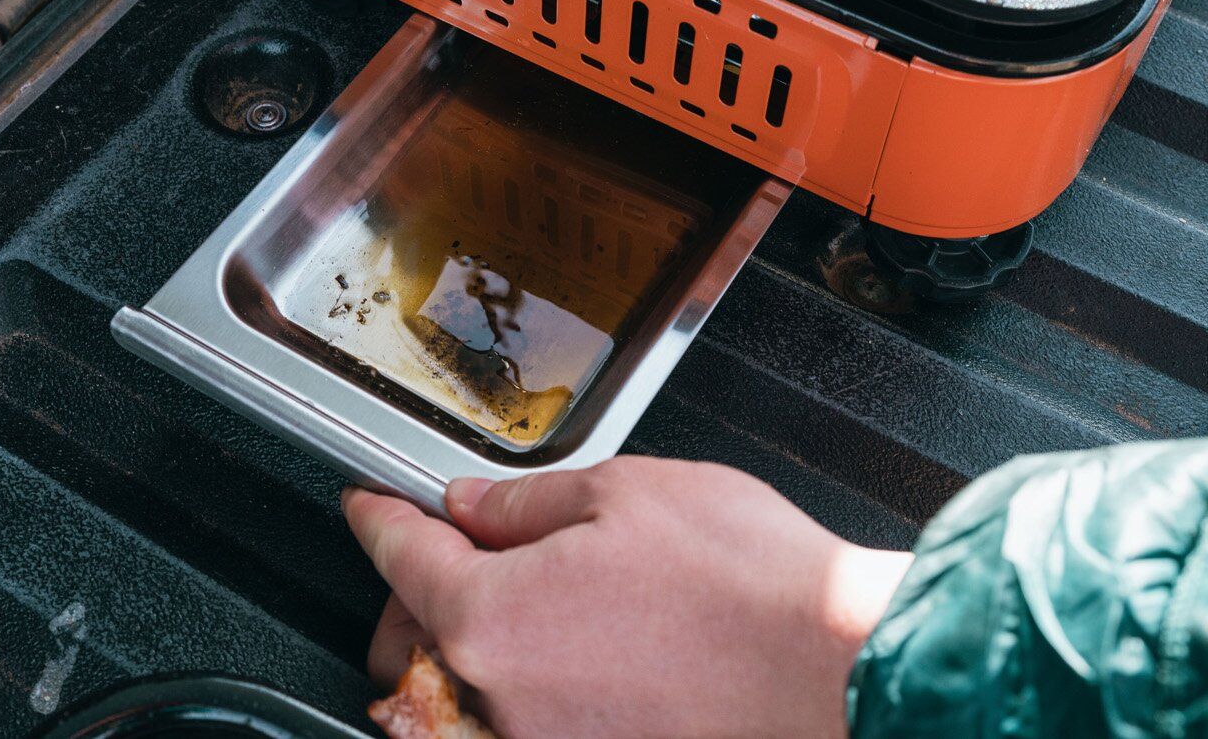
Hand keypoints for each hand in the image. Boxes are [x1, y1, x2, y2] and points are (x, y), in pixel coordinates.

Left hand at [341, 456, 911, 738]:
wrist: (840, 674)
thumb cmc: (751, 588)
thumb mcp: (627, 492)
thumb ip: (525, 503)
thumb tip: (474, 506)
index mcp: (493, 618)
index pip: (400, 559)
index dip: (377, 521)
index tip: (367, 508)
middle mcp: (501, 702)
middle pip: (409, 644)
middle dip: (413, 594)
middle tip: (448, 552)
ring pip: (462, 697)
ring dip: (467, 649)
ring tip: (518, 605)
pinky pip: (518, 728)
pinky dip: (519, 692)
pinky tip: (571, 656)